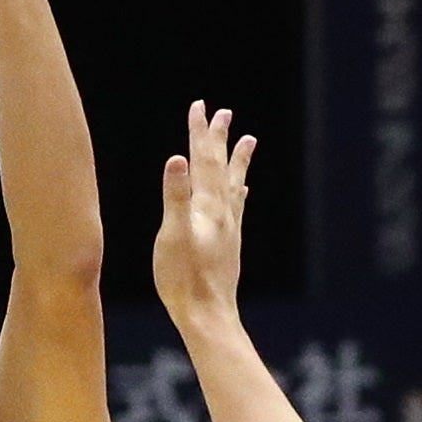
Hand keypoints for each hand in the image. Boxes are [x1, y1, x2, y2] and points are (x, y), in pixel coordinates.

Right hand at [150, 100, 257, 336]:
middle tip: (223, 112)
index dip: (199, 133)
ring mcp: (228, 228)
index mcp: (206, 207)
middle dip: (218, 138)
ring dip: (237, 160)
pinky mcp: (229, 244)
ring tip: (248, 140)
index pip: (202, 161)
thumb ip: (174, 197)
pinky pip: (236, 207)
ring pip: (233, 184)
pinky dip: (238, 191)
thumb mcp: (172, 236)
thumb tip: (176, 159)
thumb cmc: (184, 279)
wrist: (207, 315)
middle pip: (221, 167)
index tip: (200, 107)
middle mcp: (222, 213)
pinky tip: (242, 190)